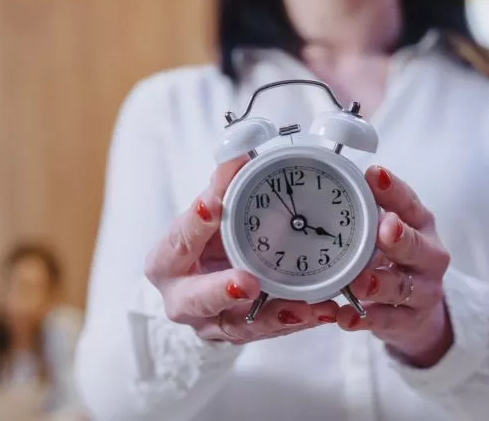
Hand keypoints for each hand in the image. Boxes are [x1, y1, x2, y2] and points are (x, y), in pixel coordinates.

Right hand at [145, 158, 338, 344]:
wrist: (200, 284)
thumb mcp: (207, 216)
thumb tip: (238, 154)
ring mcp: (211, 323)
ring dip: (274, 315)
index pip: (178, 241)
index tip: (212, 204)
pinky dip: (296, 321)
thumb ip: (220, 189)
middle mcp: (183, 299)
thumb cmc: (202, 244)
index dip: (194, 225)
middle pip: (196, 300)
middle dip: (222, 290)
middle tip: (248, 282)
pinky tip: (321, 311)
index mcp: (167, 262)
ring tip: (306, 306)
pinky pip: (269, 331)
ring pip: (239, 325)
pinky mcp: (240, 334)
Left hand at [337, 166, 452, 367]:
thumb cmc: (394, 258)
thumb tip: (328, 183)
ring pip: (402, 287)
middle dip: (400, 238)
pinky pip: (387, 321)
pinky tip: (345, 317)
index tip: (374, 174)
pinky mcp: (409, 320)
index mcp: (419, 224)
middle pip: (416, 246)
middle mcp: (427, 255)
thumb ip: (367, 212)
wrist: (416, 310)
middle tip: (384, 230)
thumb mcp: (384, 232)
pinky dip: (365, 319)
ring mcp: (423, 290)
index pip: (408, 203)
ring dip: (379, 284)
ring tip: (359, 282)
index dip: (392, 189)